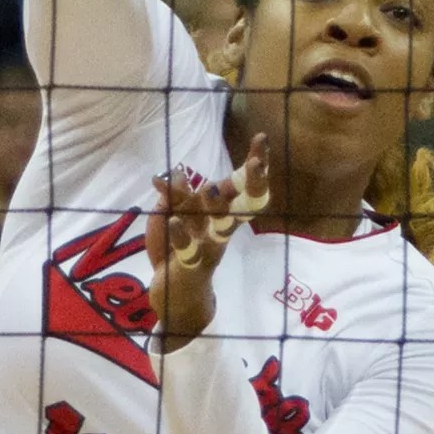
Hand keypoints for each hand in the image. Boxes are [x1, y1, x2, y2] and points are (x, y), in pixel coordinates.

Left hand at [145, 136, 269, 350]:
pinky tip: (174, 221)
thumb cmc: (177, 249)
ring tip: (210, 187)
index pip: (240, 185)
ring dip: (216, 209)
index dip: (254, 165)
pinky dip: (182, 235)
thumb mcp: (172, 216)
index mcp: (220, 214)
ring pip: (219, 227)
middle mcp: (221, 229)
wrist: (174, 294)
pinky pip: (190, 251)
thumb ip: (175, 197)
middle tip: (256, 162)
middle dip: (251, 183)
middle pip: (241, 204)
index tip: (262, 139)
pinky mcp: (193, 267)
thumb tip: (177, 173)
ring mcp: (210, 248)